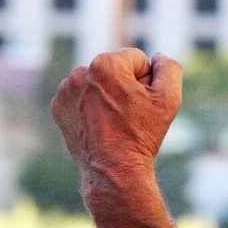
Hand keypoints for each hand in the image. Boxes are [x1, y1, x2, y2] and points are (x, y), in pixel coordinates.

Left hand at [51, 49, 182, 175]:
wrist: (113, 170)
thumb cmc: (142, 135)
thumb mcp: (169, 98)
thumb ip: (169, 68)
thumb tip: (158, 57)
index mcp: (106, 64)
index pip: (136, 59)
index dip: (146, 81)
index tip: (143, 103)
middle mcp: (80, 72)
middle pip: (115, 70)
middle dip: (125, 86)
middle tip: (130, 115)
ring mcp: (66, 90)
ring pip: (97, 83)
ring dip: (107, 95)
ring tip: (114, 122)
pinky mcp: (58, 107)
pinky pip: (81, 97)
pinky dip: (91, 107)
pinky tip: (99, 126)